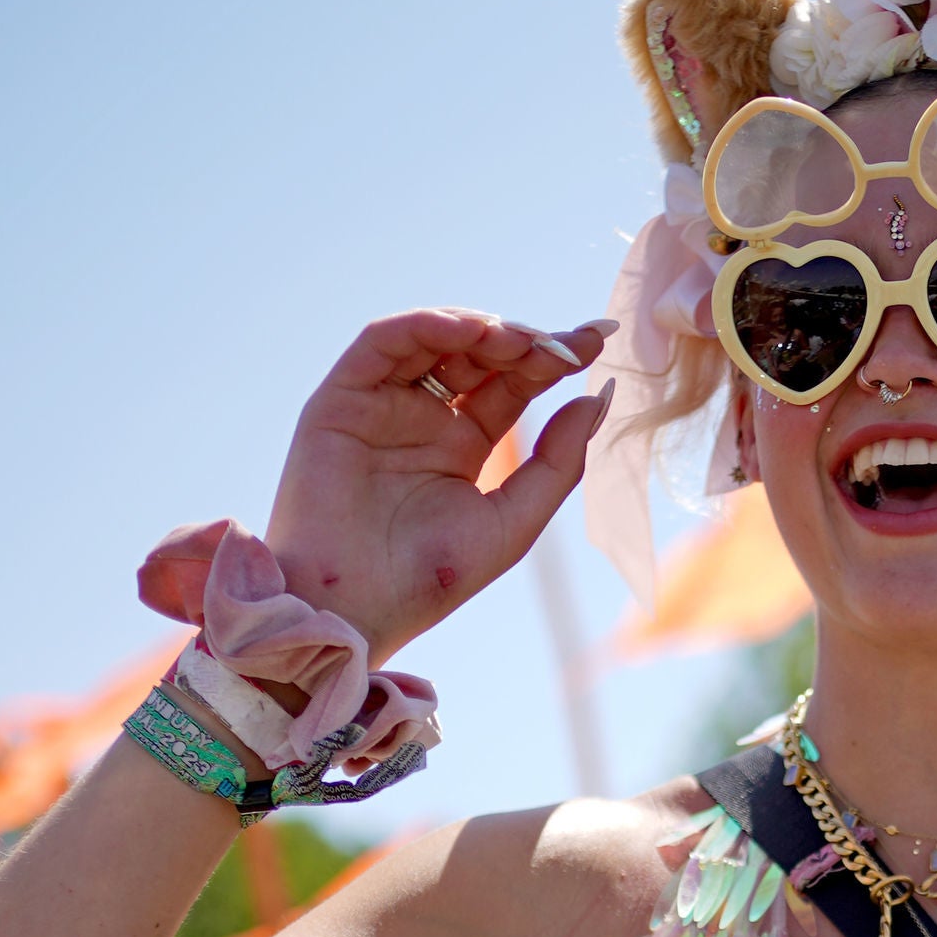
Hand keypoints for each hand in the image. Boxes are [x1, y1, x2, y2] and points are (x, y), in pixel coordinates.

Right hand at [264, 310, 615, 661]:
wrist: (355, 611)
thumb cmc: (428, 579)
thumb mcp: (513, 521)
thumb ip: (557, 463)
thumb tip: (597, 396)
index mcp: (462, 444)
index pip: (513, 383)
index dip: (553, 359)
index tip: (596, 339)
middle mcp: (422, 418)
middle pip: (479, 355)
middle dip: (524, 341)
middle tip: (563, 344)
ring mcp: (380, 405)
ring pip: (432, 339)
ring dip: (479, 328)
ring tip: (519, 340)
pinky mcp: (339, 400)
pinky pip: (381, 343)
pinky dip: (424, 325)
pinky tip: (468, 330)